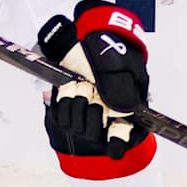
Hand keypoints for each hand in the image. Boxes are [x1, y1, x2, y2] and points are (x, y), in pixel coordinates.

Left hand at [38, 1, 150, 159]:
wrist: (93, 35)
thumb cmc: (114, 52)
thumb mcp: (125, 68)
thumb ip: (123, 91)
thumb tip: (120, 111)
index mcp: (123, 109)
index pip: (122, 135)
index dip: (117, 143)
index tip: (114, 151)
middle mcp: (104, 113)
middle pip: (93, 131)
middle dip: (91, 112)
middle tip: (92, 90)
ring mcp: (84, 109)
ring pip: (75, 125)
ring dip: (76, 103)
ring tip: (82, 85)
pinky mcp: (65, 104)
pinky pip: (60, 115)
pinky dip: (63, 101)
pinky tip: (70, 87)